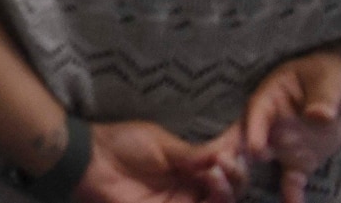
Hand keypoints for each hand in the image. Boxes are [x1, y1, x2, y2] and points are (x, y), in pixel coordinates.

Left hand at [77, 121, 240, 202]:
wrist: (90, 161)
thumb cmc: (122, 144)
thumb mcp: (160, 144)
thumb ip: (191, 154)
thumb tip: (224, 152)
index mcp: (190, 165)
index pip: (223, 166)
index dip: (237, 159)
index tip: (249, 146)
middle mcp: (191, 186)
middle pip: (228, 190)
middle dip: (236, 178)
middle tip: (229, 164)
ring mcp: (181, 201)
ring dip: (226, 191)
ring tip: (217, 175)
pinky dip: (213, 201)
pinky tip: (212, 186)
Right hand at [238, 50, 340, 202]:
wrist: (337, 92)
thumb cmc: (326, 77)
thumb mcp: (327, 82)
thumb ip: (323, 97)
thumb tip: (320, 116)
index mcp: (269, 100)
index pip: (257, 115)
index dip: (254, 131)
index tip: (255, 150)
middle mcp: (267, 125)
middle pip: (245, 141)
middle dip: (234, 159)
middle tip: (228, 177)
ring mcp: (280, 145)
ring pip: (259, 165)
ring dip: (248, 179)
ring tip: (242, 196)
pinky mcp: (296, 162)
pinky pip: (290, 181)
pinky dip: (289, 196)